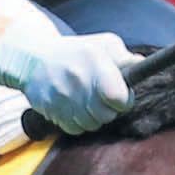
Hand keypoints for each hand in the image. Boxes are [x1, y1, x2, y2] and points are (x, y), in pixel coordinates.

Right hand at [0, 14, 135, 133]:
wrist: (33, 59)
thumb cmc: (75, 51)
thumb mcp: (102, 44)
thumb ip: (124, 57)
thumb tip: (141, 66)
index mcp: (94, 61)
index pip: (118, 97)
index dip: (124, 100)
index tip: (122, 94)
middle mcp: (77, 80)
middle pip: (106, 115)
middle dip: (110, 109)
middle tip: (104, 98)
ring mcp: (62, 97)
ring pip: (91, 125)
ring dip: (94, 117)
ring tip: (88, 101)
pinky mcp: (51, 110)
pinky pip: (75, 129)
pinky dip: (78, 122)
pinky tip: (75, 107)